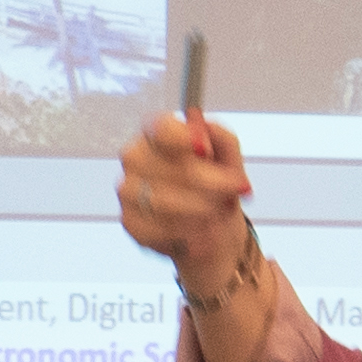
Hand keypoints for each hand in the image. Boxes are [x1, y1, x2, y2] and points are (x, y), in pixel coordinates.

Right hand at [113, 108, 254, 294]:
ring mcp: (128, 189)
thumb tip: (203, 133)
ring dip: (197, 210)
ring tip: (218, 213)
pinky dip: (182, 233)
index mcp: (158, 132)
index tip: (206, 151)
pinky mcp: (130, 221)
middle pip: (165, 167)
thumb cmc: (217, 183)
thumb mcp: (229, 157)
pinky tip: (198, 230)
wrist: (213, 225)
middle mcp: (135, 156)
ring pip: (160, 201)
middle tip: (232, 192)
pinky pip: (154, 229)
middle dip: (206, 184)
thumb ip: (221, 138)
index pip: (160, 128)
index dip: (182, 138)